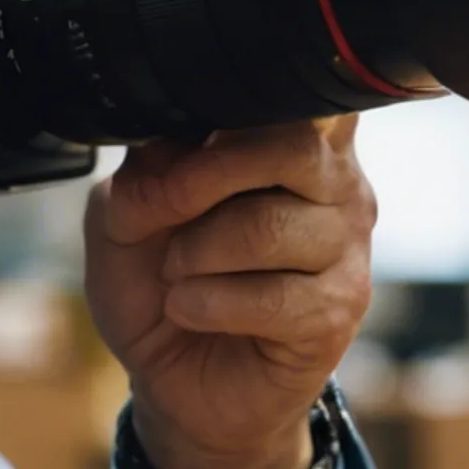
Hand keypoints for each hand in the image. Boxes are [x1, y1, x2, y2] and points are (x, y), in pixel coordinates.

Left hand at [88, 122, 375, 468]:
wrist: (172, 377)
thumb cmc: (161, 282)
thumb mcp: (123, 215)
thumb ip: (144, 171)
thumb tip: (172, 161)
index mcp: (289, 138)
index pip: (290, 90)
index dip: (229, 110)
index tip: (179, 146)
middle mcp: (334, 182)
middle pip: (292, 145)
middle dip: (205, 179)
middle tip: (166, 213)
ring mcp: (345, 247)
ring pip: (272, 226)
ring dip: (198, 253)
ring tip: (177, 273)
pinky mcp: (338, 310)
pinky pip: (273, 296)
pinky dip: (209, 303)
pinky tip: (190, 309)